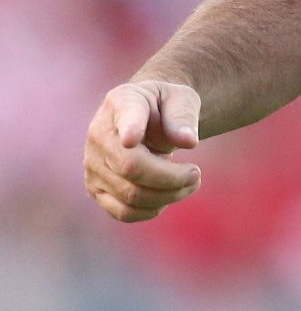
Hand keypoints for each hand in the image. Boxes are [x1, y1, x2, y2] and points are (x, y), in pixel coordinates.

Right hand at [82, 80, 202, 222]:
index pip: (124, 117)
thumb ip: (183, 115)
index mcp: (122, 103)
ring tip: (190, 183)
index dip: (128, 129)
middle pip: (131, 167)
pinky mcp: (96, 189)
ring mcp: (93, 165)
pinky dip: (151, 210)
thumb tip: (188, 141)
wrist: (147, 118)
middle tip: (196, 174)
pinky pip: (123, 212)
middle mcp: (98, 135)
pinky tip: (168, 196)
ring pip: (129, 195)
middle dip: (171, 177)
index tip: (132, 138)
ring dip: (168, 195)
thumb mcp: (181, 98)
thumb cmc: (165, 106)